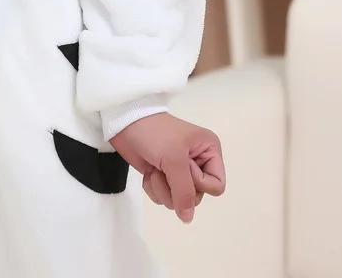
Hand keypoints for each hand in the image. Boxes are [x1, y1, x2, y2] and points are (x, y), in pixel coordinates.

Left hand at [109, 112, 225, 222]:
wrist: (125, 123)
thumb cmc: (155, 134)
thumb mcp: (174, 159)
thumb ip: (184, 191)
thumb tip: (188, 218)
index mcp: (209, 150)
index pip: (216, 185)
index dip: (199, 183)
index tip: (185, 168)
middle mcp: (198, 162)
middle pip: (196, 196)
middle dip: (176, 188)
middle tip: (166, 168)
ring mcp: (179, 171)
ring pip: (178, 201)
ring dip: (162, 188)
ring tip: (155, 168)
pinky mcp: (163, 176)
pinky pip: (163, 198)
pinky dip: (153, 187)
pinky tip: (148, 171)